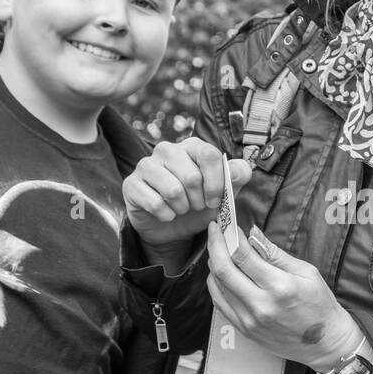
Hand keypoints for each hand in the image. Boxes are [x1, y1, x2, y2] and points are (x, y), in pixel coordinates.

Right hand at [123, 137, 252, 250]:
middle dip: (198, 200)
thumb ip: (236, 178)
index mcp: (192, 146)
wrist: (172, 227)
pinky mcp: (132, 184)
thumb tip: (241, 169)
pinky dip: (166, 215)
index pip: (209, 155)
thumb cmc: (199, 205)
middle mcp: (167, 149)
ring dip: (183, 208)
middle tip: (195, 206)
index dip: (216, 183)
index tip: (215, 201)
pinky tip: (166, 214)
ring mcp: (146, 165)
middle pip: (192, 176)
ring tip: (182, 209)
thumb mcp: (223, 193)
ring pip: (173, 190)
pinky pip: (155, 203)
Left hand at [206, 223, 361, 370]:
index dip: (231, 236)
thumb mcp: (306, 272)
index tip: (228, 225)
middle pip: (223, 269)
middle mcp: (261, 304)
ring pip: (217, 286)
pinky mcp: (244, 330)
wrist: (324, 344)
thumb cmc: (320, 305)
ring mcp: (250, 320)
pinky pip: (220, 303)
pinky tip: (221, 273)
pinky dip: (216, 284)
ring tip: (219, 249)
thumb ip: (275, 254)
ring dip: (214, 263)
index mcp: (280, 286)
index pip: (243, 255)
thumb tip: (253, 234)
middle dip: (215, 244)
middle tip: (214, 230)